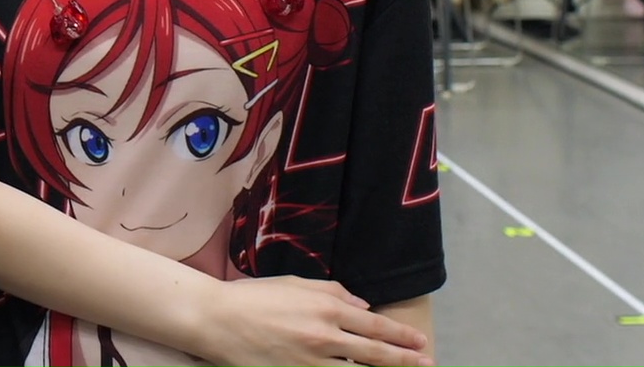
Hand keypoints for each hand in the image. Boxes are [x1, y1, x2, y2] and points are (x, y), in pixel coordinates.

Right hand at [193, 276, 433, 366]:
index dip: (401, 337)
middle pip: (375, 355)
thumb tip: (362, 307)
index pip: (375, 327)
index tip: (420, 343)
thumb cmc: (253, 297)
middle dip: (405, 361)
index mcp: (326, 309)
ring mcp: (310, 363)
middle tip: (428, 364)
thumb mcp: (295, 284)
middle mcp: (324, 337)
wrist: (216, 319)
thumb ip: (333, 292)